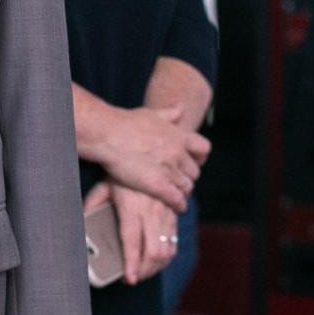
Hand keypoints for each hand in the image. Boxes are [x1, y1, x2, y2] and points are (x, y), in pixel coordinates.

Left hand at [86, 180, 177, 284]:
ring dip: (156, 267)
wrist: (149, 156)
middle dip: (144, 271)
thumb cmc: (122, 173)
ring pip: (167, 250)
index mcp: (132, 208)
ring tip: (143, 271)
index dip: (132, 264)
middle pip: (154, 252)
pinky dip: (167, 256)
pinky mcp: (173, 214)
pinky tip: (157, 260)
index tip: (128, 279)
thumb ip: (93, 204)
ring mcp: (165, 214)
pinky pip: (175, 241)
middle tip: (132, 277)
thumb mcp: (104, 186)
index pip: (132, 242)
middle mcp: (151, 213)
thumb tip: (82, 220)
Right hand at [92, 105, 207, 211]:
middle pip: (194, 171)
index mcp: (178, 137)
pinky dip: (179, 204)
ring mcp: (170, 170)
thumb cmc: (126, 123)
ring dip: (183, 191)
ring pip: (187, 186)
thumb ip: (169, 113)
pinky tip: (177, 207)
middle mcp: (178, 153)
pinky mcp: (159, 185)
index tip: (193, 161)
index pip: (203, 148)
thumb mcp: (151, 114)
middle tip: (180, 180)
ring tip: (177, 195)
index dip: (200, 157)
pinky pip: (177, 199)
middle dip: (188, 176)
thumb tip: (181, 107)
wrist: (110, 134)